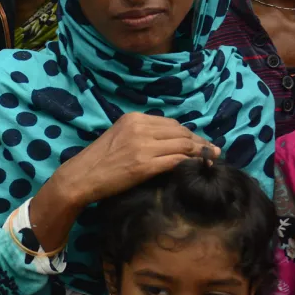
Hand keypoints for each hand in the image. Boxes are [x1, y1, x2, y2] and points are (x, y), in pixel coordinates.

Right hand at [53, 113, 215, 208]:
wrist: (82, 176)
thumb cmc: (98, 161)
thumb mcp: (119, 137)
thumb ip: (141, 134)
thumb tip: (168, 141)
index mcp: (134, 118)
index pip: (171, 123)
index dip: (189, 133)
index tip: (199, 142)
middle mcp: (140, 128)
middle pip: (180, 131)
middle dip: (199, 141)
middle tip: (212, 151)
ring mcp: (143, 146)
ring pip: (183, 144)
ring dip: (201, 151)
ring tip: (211, 158)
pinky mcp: (145, 164)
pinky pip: (177, 159)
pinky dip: (191, 162)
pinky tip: (199, 166)